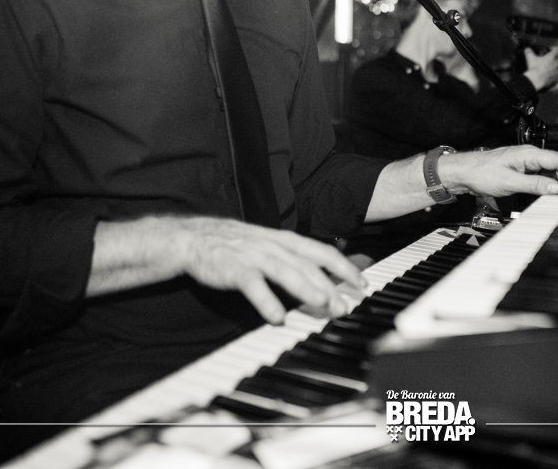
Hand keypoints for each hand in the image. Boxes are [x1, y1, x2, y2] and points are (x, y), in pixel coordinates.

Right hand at [178, 219, 365, 324]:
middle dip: (330, 286)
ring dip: (307, 289)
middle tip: (345, 306)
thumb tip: (323, 281)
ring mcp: (254, 256)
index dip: (344, 267)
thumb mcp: (270, 246)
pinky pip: (254, 286)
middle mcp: (274, 245)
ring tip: (323, 305)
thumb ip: (294, 261)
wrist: (196, 238)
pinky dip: (267, 302)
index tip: (361, 283)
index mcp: (285, 240)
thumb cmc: (237, 245)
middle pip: (308, 265)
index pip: (322, 252)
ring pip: (286, 272)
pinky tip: (278, 318)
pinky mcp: (235, 269)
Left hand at [439, 144, 557, 198]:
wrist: (464, 172)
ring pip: (550, 169)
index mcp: (528, 154)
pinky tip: (551, 191)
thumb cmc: (481, 173)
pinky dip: (549, 182)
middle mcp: (528, 155)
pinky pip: (541, 173)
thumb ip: (534, 184)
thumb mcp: (510, 182)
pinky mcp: (521, 168)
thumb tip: (554, 187)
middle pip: (557, 164)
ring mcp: (525, 161)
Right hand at [522, 45, 557, 90]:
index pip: (557, 50)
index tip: (554, 50)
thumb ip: (529, 52)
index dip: (555, 49)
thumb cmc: (534, 69)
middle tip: (556, 60)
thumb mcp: (530, 58)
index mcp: (552, 57)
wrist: (535, 80)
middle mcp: (557, 63)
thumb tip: (527, 49)